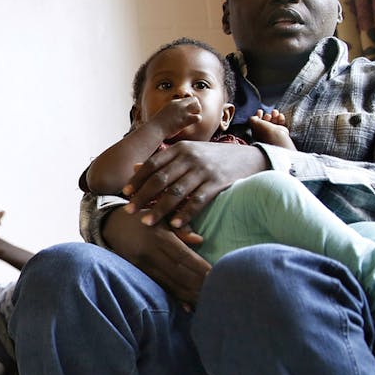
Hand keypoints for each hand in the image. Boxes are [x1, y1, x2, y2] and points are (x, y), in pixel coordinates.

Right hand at [102, 208, 209, 306]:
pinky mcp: (139, 273)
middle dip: (199, 284)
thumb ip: (180, 228)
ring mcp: (143, 266)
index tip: (217, 275)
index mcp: (158, 237)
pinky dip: (175, 298)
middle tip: (219, 292)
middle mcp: (150, 254)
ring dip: (190, 295)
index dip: (200, 268)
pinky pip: (160, 288)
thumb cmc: (143, 217)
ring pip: (170, 284)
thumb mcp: (161, 216)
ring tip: (208, 302)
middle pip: (179, 273)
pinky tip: (188, 307)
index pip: (183, 256)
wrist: (110, 224)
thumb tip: (200, 240)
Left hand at [122, 140, 266, 228]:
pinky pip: (198, 200)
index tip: (125, 193)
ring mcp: (204, 170)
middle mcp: (190, 158)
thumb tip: (135, 168)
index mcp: (180, 149)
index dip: (137, 180)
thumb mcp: (187, 153)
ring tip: (147, 222)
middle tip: (129, 211)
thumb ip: (163, 160)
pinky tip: (175, 225)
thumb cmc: (212, 157)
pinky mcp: (218, 183)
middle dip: (142, 196)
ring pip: (177, 192)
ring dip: (160, 209)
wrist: (250, 158)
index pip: (152, 164)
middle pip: (160, 179)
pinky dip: (185, 213)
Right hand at [150, 97, 202, 137]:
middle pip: (194, 100)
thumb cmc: (156, 124)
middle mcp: (179, 105)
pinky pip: (198, 117)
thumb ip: (170, 111)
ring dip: (197, 112)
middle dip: (196, 106)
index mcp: (173, 102)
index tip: (187, 111)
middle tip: (193, 114)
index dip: (189, 104)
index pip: (187, 99)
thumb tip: (172, 115)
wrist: (155, 129)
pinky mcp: (185, 119)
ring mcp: (183, 112)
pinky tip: (192, 123)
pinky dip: (197, 120)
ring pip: (198, 107)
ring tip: (193, 118)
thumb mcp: (163, 113)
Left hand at [249, 109, 295, 149]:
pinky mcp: (282, 132)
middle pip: (266, 122)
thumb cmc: (265, 131)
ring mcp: (274, 132)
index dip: (257, 116)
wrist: (278, 138)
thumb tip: (255, 117)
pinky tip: (280, 115)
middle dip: (267, 116)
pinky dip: (280, 118)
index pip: (256, 123)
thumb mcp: (254, 123)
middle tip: (268, 115)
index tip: (260, 111)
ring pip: (274, 121)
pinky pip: (281, 123)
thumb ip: (252, 119)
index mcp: (257, 132)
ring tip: (275, 112)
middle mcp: (265, 133)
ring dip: (274, 115)